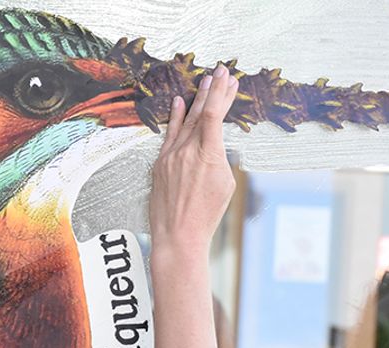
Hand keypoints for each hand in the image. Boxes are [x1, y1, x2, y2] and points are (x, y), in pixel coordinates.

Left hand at [149, 64, 238, 260]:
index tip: (228, 78)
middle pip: (200, 112)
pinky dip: (174, 118)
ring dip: (196, 100)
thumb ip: (220, 159)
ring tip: (205, 81)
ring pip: (184, 121)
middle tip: (220, 71)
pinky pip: (168, 135)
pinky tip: (177, 103)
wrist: (178, 235)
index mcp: (208, 154)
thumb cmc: (206, 215)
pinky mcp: (160, 164)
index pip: (214, 115)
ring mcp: (171, 155)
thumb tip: (215, 147)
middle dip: (212, 90)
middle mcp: (187, 150)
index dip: (222, 94)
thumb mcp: (225, 184)